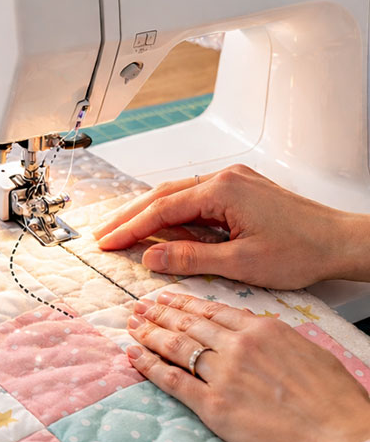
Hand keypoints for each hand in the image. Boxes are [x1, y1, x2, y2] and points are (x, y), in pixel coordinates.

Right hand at [94, 165, 369, 288]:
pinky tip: (161, 228)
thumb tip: (150, 257)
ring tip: (121, 231)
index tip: (106, 244)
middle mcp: (225, 179)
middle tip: (101, 235)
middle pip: (163, 196)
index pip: (162, 210)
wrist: (340, 241)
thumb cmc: (301, 251)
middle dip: (130, 216)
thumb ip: (191, 258)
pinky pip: (197, 199)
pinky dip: (173, 213)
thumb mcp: (241, 263)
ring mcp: (234, 183)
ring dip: (148, 214)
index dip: (130, 229)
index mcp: (222, 190)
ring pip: (178, 195)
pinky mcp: (242, 192)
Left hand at [125, 291, 369, 441]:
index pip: (213, 311)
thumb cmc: (334, 400)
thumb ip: (277, 341)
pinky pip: (172, 381)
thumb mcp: (308, 352)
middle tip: (141, 307)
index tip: (169, 298)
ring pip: (176, 346)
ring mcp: (223, 375)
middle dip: (161, 313)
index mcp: (263, 330)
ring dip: (150, 333)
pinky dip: (149, 366)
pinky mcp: (214, 407)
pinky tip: (134, 356)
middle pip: (189, 324)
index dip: (186, 304)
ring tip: (133, 326)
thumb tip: (261, 337)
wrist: (337, 434)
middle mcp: (239, 346)